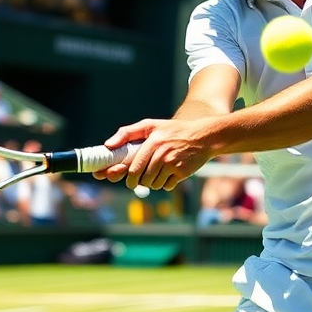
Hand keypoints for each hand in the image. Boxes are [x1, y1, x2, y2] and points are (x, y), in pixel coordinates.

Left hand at [94, 117, 218, 190]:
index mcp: (152, 141)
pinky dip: (166, 183)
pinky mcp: (182, 173)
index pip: (133, 167)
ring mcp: (173, 164)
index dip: (124, 176)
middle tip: (138, 180)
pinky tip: (170, 173)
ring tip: (158, 171)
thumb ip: (127, 133)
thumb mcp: (150, 125)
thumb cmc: (173, 131)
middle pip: (142, 179)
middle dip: (138, 182)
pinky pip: (166, 186)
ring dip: (152, 183)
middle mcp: (162, 153)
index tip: (120, 178)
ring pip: (153, 184)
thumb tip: (108, 145)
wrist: (203, 137)